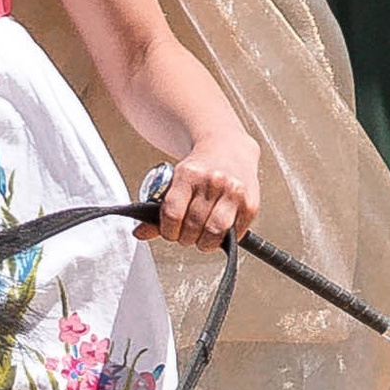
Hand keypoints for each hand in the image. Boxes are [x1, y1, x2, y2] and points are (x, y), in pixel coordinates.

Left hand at [150, 132, 258, 248]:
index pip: (172, 214)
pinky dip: (224, 239)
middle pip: (192, 226)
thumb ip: (159, 210)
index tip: (171, 232)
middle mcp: (213, 181)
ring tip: (202, 237)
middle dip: (186, 238)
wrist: (228, 146)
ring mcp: (234, 191)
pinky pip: (234, 233)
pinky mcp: (250, 202)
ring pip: (214, 233)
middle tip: (187, 235)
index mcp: (189, 174)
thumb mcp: (175, 181)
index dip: (168, 231)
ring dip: (204, 243)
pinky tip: (219, 231)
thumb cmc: (199, 169)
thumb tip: (139, 233)